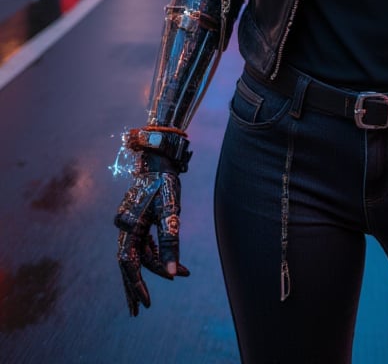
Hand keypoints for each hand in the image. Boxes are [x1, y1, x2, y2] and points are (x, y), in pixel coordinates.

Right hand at [114, 150, 189, 315]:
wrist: (159, 159)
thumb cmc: (165, 183)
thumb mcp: (171, 212)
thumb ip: (171, 242)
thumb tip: (174, 274)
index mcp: (128, 227)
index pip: (129, 264)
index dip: (136, 284)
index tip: (146, 302)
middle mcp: (124, 228)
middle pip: (127, 265)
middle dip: (135, 287)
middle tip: (140, 311)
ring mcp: (129, 225)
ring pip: (137, 256)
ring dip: (154, 269)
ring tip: (180, 276)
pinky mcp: (137, 223)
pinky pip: (144, 245)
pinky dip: (156, 256)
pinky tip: (172, 264)